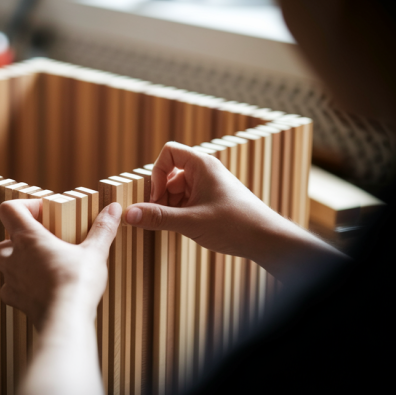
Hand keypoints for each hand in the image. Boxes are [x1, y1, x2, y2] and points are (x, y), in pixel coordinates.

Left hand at [0, 199, 121, 328]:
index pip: (9, 209)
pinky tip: (36, 288)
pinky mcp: (16, 300)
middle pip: (0, 239)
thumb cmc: (77, 283)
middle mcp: (14, 257)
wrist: (65, 320)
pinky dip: (18, 287)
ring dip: (14, 261)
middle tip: (39, 241)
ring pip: (1, 264)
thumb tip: (113, 208)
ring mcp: (12, 280)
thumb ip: (102, 228)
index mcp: (29, 238)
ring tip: (36, 263)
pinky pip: (9, 290)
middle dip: (15, 238)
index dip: (25, 206)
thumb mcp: (95, 252)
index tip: (45, 213)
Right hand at [123, 142, 343, 280]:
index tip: (158, 198)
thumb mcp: (190, 222)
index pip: (168, 153)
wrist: (268, 240)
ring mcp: (209, 186)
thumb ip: (157, 217)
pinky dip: (180, 213)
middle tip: (164, 217)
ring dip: (170, 208)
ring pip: (176, 190)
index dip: (157, 174)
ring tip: (180, 225)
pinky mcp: (212, 201)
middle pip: (169, 175)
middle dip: (162, 197)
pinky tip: (187, 228)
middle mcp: (205, 172)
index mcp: (202, 165)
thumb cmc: (235, 225)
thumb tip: (127, 214)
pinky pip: (186, 201)